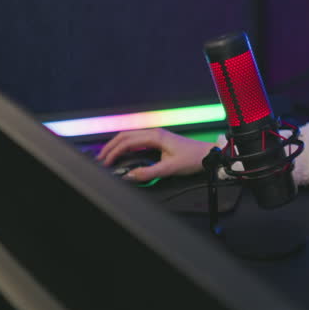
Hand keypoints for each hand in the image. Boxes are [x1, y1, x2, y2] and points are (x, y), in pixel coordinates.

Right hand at [96, 128, 211, 182]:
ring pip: (130, 137)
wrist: (208, 154)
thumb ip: (148, 173)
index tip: (105, 162)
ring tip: (107, 156)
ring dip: (117, 146)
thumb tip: (130, 176)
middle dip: (111, 147)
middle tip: (100, 159)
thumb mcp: (169, 169)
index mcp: (155, 136)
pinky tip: (122, 154)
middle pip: (125, 136)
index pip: (127, 142)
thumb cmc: (192, 158)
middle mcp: (154, 133)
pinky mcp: (159, 140)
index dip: (114, 152)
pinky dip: (126, 146)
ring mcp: (156, 135)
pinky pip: (137, 141)